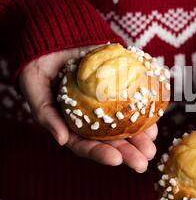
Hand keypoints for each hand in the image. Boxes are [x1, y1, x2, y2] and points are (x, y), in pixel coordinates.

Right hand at [19, 47, 156, 172]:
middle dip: (128, 152)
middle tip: (143, 162)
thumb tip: (61, 140)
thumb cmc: (37, 66)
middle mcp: (92, 118)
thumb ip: (46, 114)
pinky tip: (156, 116)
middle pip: (111, 140)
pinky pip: (134, 97)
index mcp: (72, 125)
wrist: (51, 37)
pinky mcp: (118, 84)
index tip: (116, 159)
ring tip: (153, 145)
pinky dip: (145, 106)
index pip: (86, 145)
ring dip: (141, 136)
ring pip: (126, 123)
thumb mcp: (35, 89)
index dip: (100, 154)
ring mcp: (106, 102)